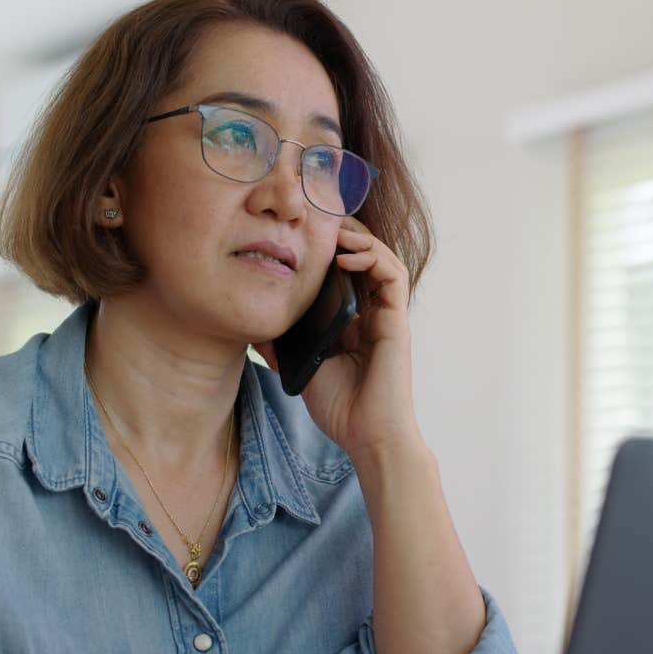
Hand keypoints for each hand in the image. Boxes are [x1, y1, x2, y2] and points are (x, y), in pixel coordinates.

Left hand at [253, 217, 420, 460]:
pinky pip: (392, 276)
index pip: (346, 272)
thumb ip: (284, 345)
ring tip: (333, 229)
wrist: (367, 435)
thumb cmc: (340, 406)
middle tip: (319, 218)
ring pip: (382, 258)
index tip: (304, 232)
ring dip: (360, 238)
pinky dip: (372, 258)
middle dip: (346, 233)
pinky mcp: (397, 321)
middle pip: (366, 257)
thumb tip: (255, 328)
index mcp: (353, 320)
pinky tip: (345, 256)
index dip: (330, 248)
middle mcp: (372, 312)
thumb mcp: (302, 366)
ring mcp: (387, 315)